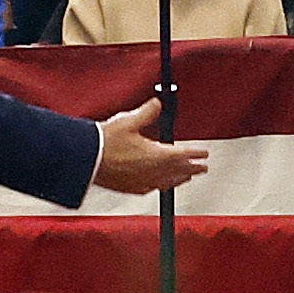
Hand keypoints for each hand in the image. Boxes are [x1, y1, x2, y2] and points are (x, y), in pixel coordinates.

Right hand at [87, 101, 209, 200]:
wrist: (88, 160)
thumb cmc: (106, 142)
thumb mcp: (129, 120)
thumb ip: (147, 112)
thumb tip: (158, 104)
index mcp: (156, 155)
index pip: (182, 154)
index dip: (196, 153)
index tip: (204, 153)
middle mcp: (153, 171)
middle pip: (179, 171)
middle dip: (192, 168)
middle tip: (203, 168)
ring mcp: (143, 182)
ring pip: (169, 182)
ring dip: (180, 178)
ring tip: (187, 177)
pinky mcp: (133, 188)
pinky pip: (154, 188)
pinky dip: (163, 185)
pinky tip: (161, 185)